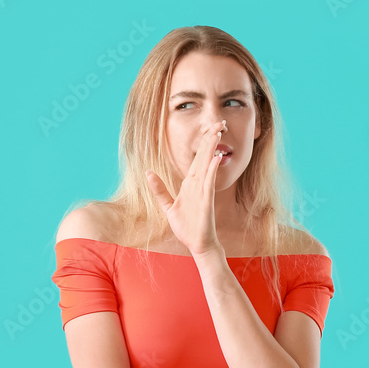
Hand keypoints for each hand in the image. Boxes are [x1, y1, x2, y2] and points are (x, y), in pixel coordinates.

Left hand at [145, 120, 226, 258]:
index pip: (197, 159)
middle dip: (211, 139)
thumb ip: (159, 190)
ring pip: (208, 166)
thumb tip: (148, 173)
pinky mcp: (207, 201)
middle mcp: (198, 184)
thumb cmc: (186, 227)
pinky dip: (212, 170)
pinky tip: (215, 158)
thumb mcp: (168, 207)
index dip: (203, 143)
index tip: (210, 129)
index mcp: (190, 184)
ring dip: (212, 149)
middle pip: (204, 157)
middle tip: (220, 122)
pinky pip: (209, 183)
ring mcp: (203, 192)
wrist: (198, 244)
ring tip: (218, 132)